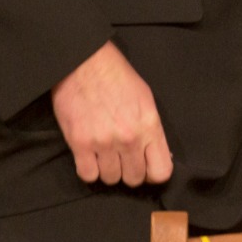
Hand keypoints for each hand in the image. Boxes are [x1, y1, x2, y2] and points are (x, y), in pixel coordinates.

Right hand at [51, 41, 172, 186]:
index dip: (153, 173)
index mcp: (149, 125)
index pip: (161, 171)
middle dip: (130, 171)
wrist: (84, 62)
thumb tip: (155, 153)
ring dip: (108, 170)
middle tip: (123, 159)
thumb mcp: (145, 99)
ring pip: (111, 179)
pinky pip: (88, 175)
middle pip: (134, 178)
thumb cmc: (116, 76)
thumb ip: (151, 129)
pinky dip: (89, 169)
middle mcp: (129, 138)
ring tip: (105, 154)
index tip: (146, 167)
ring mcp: (104, 142)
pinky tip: (90, 156)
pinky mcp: (80, 143)